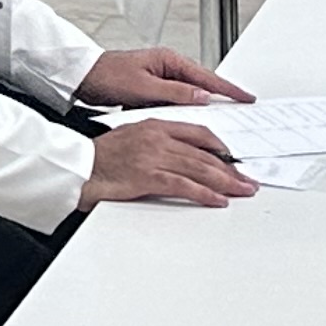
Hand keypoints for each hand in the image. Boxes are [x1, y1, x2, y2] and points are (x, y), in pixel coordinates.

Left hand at [76, 45, 248, 110]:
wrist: (84, 78)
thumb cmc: (107, 76)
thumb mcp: (143, 87)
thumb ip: (174, 93)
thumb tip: (201, 97)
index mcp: (168, 61)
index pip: (206, 77)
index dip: (228, 89)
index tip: (246, 97)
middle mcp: (167, 67)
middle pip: (202, 85)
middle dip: (223, 97)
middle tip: (243, 109)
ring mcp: (161, 79)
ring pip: (190, 96)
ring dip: (205, 107)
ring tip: (225, 120)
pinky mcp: (153, 90)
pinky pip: (177, 102)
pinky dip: (186, 111)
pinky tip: (193, 123)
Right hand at [79, 116, 255, 207]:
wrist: (78, 165)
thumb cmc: (101, 155)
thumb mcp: (132, 137)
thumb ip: (157, 142)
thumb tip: (180, 156)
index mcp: (155, 125)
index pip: (198, 132)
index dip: (220, 146)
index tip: (233, 158)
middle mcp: (158, 138)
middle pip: (205, 152)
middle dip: (230, 168)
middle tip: (247, 179)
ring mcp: (154, 157)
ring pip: (200, 168)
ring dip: (226, 182)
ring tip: (242, 191)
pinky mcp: (148, 177)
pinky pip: (185, 186)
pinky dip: (205, 194)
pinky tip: (218, 200)